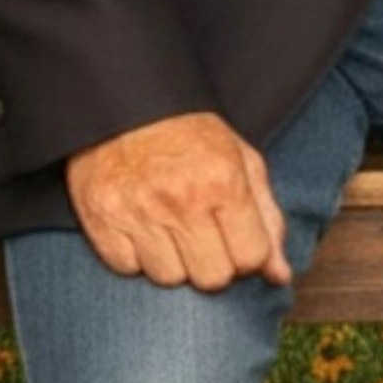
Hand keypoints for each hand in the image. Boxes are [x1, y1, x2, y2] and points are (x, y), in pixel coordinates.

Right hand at [65, 109, 291, 290]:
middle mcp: (182, 199)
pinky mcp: (102, 219)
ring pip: (169, 279)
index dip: (247, 254)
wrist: (128, 103)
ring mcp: (139, 211)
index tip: (236, 238)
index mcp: (224, 181)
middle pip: (212, 278)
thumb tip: (280, 275)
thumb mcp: (241, 159)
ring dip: (172, 260)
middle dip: (213, 262)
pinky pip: (127, 268)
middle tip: (203, 233)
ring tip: (169, 225)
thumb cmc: (192, 135)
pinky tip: (140, 225)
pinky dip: (135, 255)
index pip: (250, 257)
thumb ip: (266, 217)